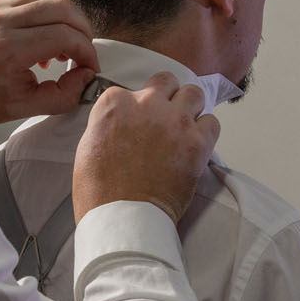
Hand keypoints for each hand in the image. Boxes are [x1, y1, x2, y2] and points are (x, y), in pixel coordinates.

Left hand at [0, 0, 99, 126]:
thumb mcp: (22, 108)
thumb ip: (62, 96)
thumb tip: (86, 78)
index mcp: (8, 50)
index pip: (66, 36)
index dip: (87, 52)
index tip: (89, 67)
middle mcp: (2, 22)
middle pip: (64, 8)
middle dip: (83, 31)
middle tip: (83, 54)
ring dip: (68, 21)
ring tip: (65, 49)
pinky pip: (35, 0)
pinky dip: (50, 16)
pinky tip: (45, 40)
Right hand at [72, 71, 220, 222]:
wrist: (124, 219)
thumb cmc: (101, 192)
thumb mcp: (87, 146)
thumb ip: (107, 122)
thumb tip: (121, 121)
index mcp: (114, 104)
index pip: (130, 90)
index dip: (136, 107)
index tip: (138, 120)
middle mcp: (146, 104)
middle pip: (166, 82)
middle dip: (166, 96)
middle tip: (164, 116)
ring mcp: (174, 121)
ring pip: (194, 94)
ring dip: (189, 107)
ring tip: (183, 126)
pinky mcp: (197, 142)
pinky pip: (212, 122)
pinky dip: (206, 131)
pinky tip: (195, 144)